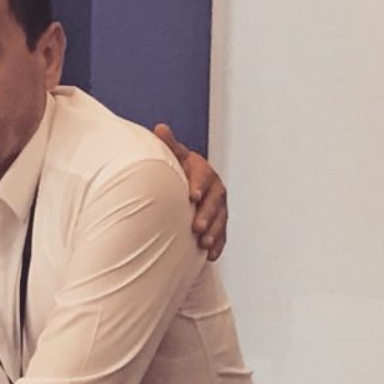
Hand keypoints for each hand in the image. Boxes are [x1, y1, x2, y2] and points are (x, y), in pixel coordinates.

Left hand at [154, 123, 226, 260]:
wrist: (187, 184)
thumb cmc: (177, 169)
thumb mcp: (174, 157)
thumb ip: (169, 146)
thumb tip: (160, 128)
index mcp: (201, 170)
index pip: (203, 176)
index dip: (198, 185)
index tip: (192, 196)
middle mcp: (214, 187)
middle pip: (215, 201)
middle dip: (207, 214)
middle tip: (196, 227)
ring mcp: (218, 206)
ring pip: (221, 219)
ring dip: (214, 232)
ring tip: (204, 244)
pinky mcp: (220, 222)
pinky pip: (223, 234)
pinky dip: (219, 244)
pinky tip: (211, 255)